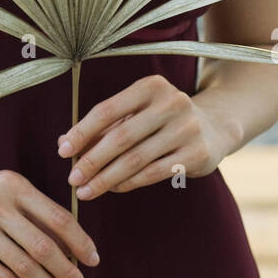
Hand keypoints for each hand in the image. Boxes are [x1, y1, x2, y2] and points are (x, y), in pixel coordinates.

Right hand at [0, 162, 99, 277]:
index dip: (80, 242)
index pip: (58, 218)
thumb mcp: (6, 186)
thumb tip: (70, 246)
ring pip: (24, 267)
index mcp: (14, 185)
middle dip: (68, 272)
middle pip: (44, 247)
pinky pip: (0, 277)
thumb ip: (35, 210)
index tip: (93, 260)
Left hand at [57, 74, 233, 197]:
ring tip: (86, 190)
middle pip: (121, 137)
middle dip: (92, 160)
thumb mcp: (135, 113)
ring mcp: (187, 128)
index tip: (62, 151)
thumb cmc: (161, 119)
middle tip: (72, 179)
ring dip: (106, 178)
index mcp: (151, 86)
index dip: (82, 131)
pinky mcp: (197, 154)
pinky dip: (129, 183)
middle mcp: (171, 103)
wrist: (214, 127)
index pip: (108, 109)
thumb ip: (103, 126)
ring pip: (136, 159)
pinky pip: (153, 173)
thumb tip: (63, 142)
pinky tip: (112, 189)